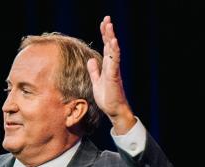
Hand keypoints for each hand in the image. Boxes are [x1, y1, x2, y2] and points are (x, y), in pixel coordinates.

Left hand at [87, 15, 135, 133]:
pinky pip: (115, 61)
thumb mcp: (96, 82)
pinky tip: (113, 42)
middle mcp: (112, 65)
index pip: (106, 47)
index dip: (104, 35)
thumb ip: (94, 71)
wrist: (114, 111)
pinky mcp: (114, 76)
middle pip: (110, 45)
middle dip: (108, 31)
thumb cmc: (107, 98)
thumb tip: (90, 60)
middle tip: (107, 18)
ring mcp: (114, 70)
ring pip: (113, 50)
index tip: (103, 23)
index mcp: (108, 66)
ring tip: (109, 25)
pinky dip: (114, 51)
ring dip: (111, 37)